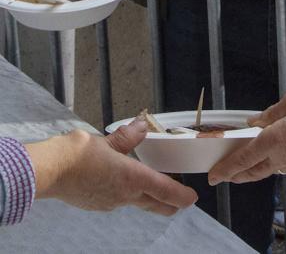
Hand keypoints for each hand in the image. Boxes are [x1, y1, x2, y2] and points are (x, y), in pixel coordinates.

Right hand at [26, 119, 196, 214]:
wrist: (48, 172)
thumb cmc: (76, 154)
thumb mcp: (106, 139)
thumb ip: (127, 136)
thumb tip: (143, 126)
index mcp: (130, 178)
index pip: (164, 190)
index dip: (181, 195)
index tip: (192, 198)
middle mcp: (123, 195)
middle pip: (154, 203)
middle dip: (170, 203)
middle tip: (181, 200)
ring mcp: (110, 203)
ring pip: (137, 202)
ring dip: (148, 196)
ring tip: (154, 185)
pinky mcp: (97, 204)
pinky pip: (119, 200)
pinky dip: (129, 194)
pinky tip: (123, 184)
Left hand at [207, 90, 285, 184]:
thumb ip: (270, 113)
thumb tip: (255, 122)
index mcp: (274, 140)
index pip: (243, 159)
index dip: (226, 168)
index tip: (214, 176)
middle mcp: (282, 158)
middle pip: (254, 171)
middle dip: (237, 175)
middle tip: (227, 176)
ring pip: (272, 168)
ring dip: (260, 166)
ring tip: (253, 160)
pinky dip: (281, 159)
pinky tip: (285, 149)